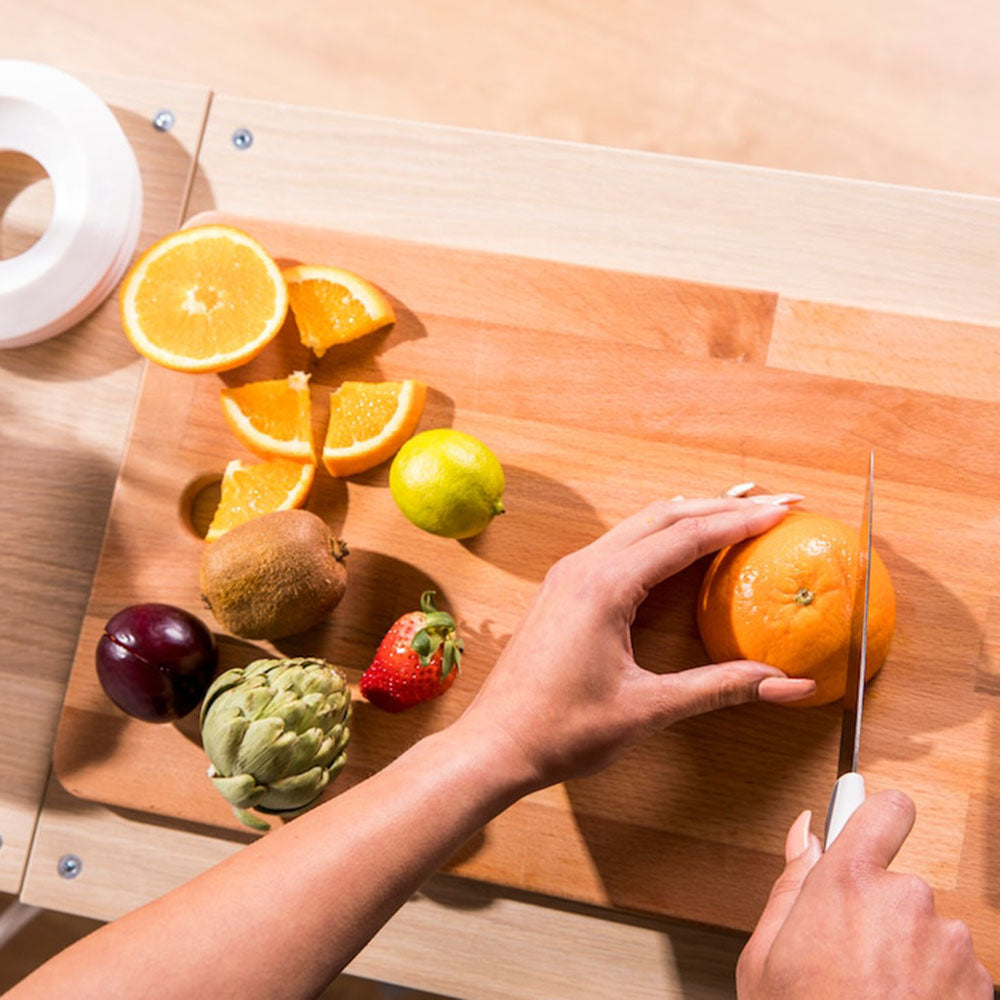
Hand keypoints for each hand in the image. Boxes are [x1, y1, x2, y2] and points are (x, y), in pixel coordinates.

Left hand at [455, 497, 815, 789]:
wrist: (494, 745)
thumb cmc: (561, 731)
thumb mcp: (648, 709)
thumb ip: (720, 688)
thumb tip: (788, 685)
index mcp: (605, 586)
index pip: (686, 536)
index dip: (739, 521)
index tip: (782, 511)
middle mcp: (584, 567)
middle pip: (664, 516)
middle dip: (721, 506)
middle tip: (773, 502)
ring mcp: (568, 574)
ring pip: (639, 525)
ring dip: (690, 515)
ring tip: (737, 512)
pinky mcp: (562, 589)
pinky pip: (619, 544)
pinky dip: (660, 535)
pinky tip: (682, 545)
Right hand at [737, 791, 992, 998]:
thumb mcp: (765, 956)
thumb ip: (791, 882)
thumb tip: (805, 833)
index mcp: (849, 883)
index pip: (883, 809)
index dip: (877, 812)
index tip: (871, 818)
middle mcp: (909, 901)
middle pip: (898, 884)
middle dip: (879, 914)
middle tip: (848, 960)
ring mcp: (951, 946)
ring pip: (928, 932)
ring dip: (910, 956)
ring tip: (875, 997)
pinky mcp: (981, 986)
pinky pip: (956, 972)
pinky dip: (935, 990)